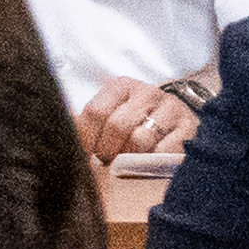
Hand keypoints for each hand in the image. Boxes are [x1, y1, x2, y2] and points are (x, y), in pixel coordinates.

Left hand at [77, 74, 198, 160]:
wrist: (179, 114)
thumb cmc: (135, 119)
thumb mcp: (111, 111)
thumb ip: (87, 122)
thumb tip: (60, 130)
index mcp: (121, 86)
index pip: (96, 112)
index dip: (87, 138)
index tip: (87, 152)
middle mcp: (147, 92)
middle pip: (118, 126)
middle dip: (108, 150)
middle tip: (108, 160)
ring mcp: (170, 108)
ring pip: (140, 140)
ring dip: (129, 158)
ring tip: (127, 161)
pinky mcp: (188, 127)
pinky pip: (164, 151)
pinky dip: (153, 162)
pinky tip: (149, 161)